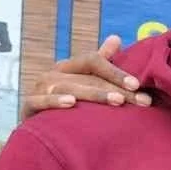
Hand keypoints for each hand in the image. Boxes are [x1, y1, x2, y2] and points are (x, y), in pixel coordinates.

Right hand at [21, 35, 151, 118]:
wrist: (34, 131)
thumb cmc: (63, 104)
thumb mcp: (82, 82)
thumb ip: (99, 63)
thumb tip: (116, 38)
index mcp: (68, 67)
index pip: (93, 61)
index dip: (116, 71)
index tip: (138, 85)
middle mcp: (53, 74)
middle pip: (89, 78)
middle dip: (118, 89)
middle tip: (141, 100)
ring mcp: (40, 89)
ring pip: (69, 88)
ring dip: (95, 95)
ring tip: (118, 101)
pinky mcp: (28, 107)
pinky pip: (41, 102)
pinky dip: (55, 101)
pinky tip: (71, 103)